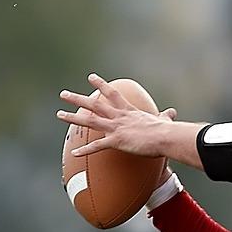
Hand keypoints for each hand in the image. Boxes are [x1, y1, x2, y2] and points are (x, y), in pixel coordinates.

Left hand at [58, 73, 177, 157]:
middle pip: (94, 105)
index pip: (111, 94)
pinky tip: (74, 153)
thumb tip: (172, 113)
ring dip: (73, 117)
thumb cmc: (166, 131)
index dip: (100, 85)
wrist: (165, 137)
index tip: (90, 77)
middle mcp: (119, 117)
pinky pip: (97, 146)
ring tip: (59, 114)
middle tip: (64, 94)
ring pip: (90, 120)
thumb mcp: (164, 120)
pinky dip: (85, 150)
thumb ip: (165, 116)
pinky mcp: (117, 141)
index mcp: (129, 111)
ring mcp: (116, 128)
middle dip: (77, 99)